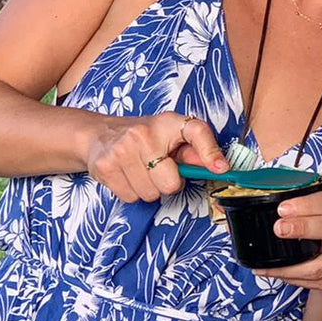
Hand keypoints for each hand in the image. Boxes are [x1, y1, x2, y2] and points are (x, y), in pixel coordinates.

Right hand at [83, 112, 226, 202]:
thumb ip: (194, 151)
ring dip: (148, 189)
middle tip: (158, 170)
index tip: (221, 169)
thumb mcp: (171, 135)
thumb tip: (219, 166)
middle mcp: (144, 134)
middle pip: (170, 184)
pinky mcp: (106, 167)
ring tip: (141, 172)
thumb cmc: (143, 136)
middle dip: (167, 184)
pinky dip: (131, 192)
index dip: (210, 152)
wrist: (100, 133)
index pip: (197, 132)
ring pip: (149, 195)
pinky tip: (128, 176)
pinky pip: (130, 198)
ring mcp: (122, 150)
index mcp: (168, 122)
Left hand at [265, 189, 321, 292]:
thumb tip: (265, 209)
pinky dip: (294, 279)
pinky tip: (279, 274)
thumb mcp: (315, 212)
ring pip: (320, 265)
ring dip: (289, 267)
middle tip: (279, 229)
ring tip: (266, 265)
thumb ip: (298, 210)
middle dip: (304, 228)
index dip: (306, 204)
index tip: (283, 209)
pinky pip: (318, 283)